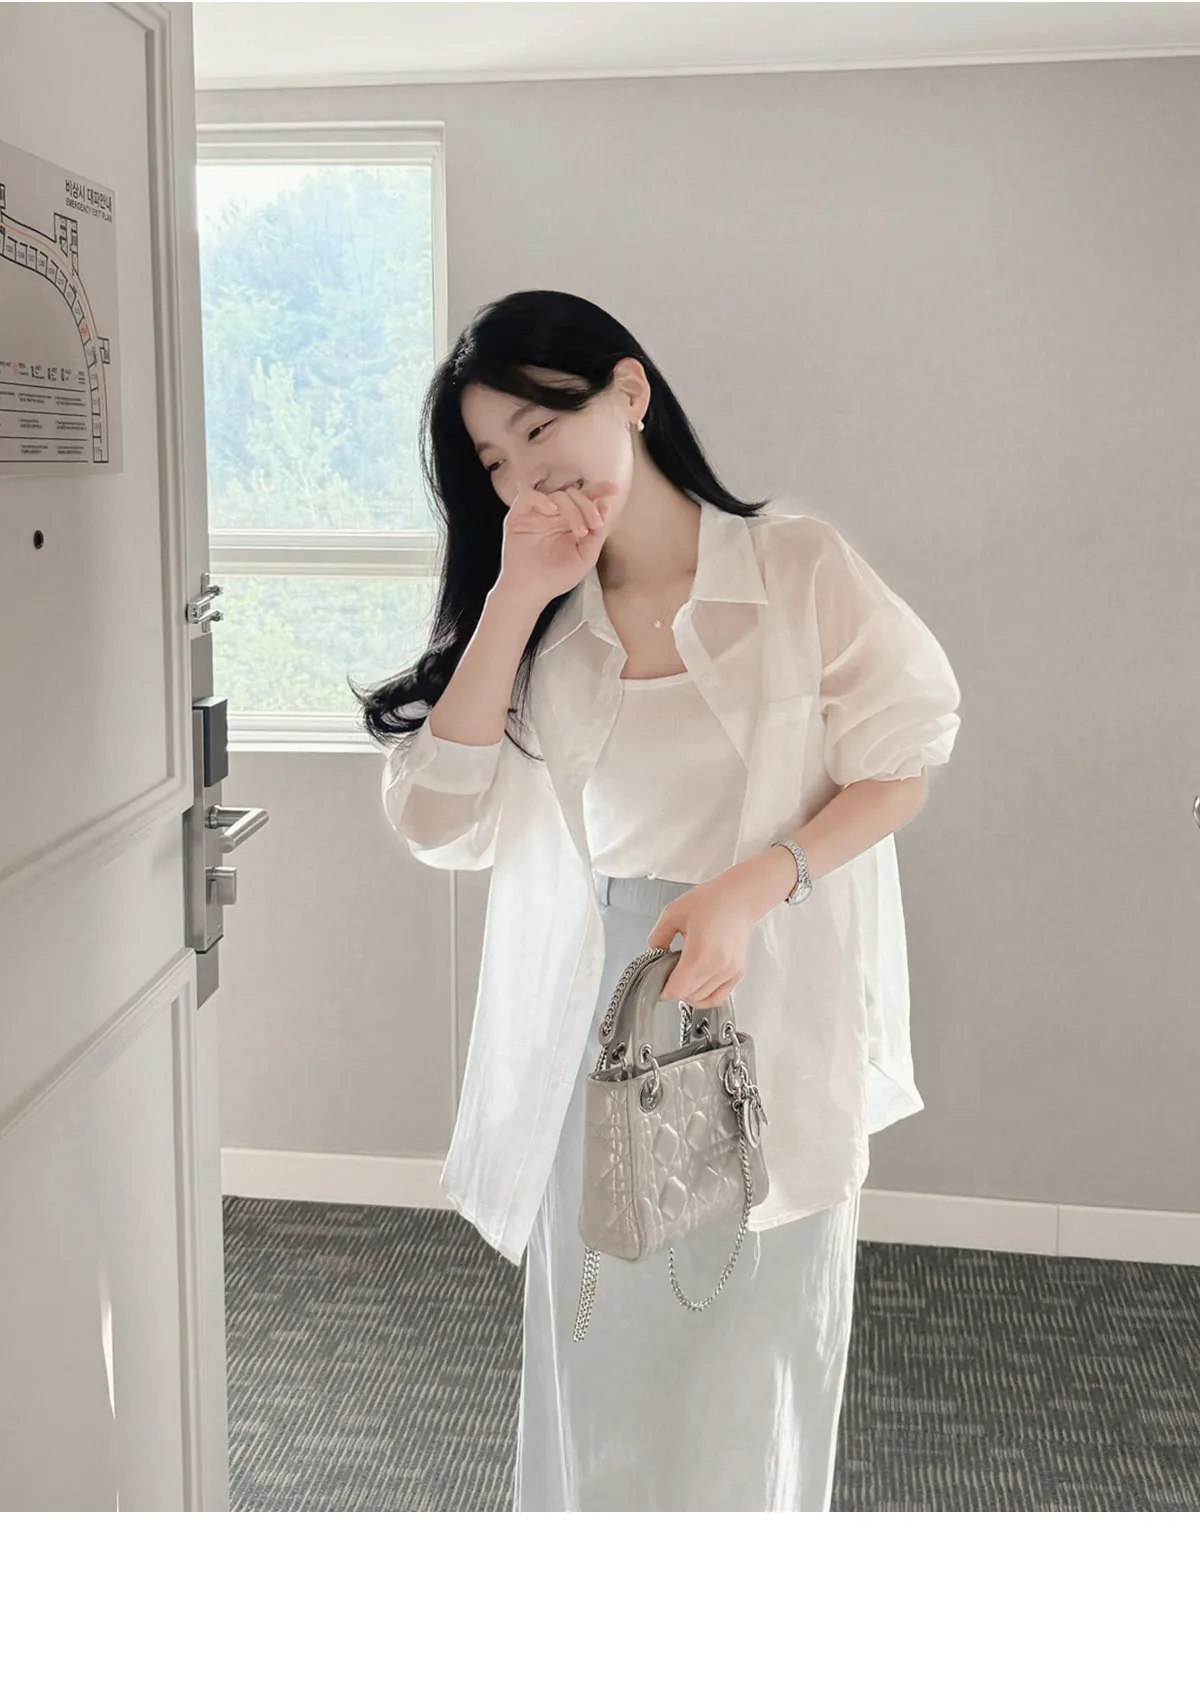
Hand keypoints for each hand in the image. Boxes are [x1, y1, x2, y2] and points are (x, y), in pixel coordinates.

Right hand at [497, 480, 620, 608]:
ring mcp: (537, 514)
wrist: (532, 591)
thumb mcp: (586, 556)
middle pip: (574, 494)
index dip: (599, 490)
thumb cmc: (557, 577)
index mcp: (570, 522)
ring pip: (557, 495)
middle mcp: (554, 515)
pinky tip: (553, 511)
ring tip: (579, 531)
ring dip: (572, 510)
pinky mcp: (518, 516)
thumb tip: (605, 505)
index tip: (614, 489)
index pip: (585, 499)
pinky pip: (529, 496)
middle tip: (595, 525)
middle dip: (588, 506)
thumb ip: (597, 534)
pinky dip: (542, 500)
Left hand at [645, 868, 762, 1007]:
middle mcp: (718, 966)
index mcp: (701, 953)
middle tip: (667, 974)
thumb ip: (658, 936)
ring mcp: (730, 971)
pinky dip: (704, 996)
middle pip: (689, 996)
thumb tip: (654, 953)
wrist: (739, 898)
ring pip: (703, 999)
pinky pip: (718, 997)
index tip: (657, 984)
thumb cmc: (713, 901)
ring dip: (689, 993)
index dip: (664, 990)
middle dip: (674, 989)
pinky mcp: (737, 972)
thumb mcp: (673, 912)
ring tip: (683, 975)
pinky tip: (696, 986)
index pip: (678, 989)